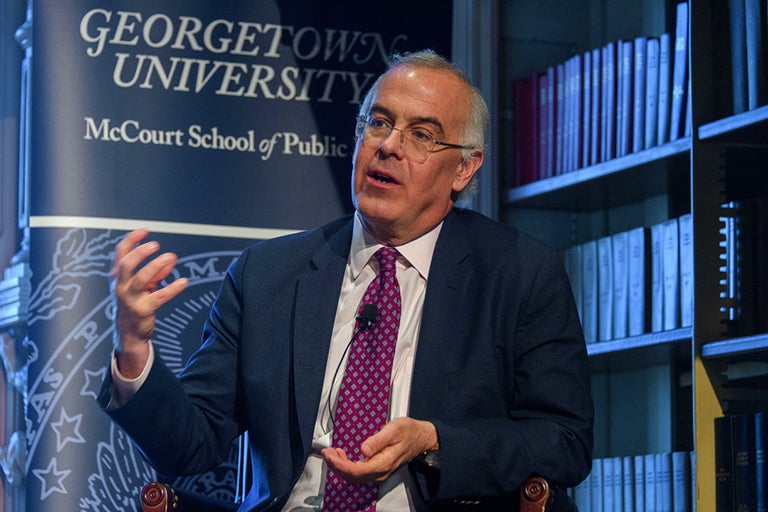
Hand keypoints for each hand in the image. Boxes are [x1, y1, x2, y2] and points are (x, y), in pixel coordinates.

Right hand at [110, 229, 187, 377]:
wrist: (129, 333)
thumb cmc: (135, 304)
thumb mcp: (144, 285)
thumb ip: (157, 271)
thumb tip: (172, 259)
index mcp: (119, 277)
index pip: (120, 254)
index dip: (131, 240)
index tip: (145, 231)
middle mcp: (121, 286)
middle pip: (126, 265)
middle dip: (140, 252)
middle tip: (155, 245)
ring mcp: (130, 299)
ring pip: (140, 279)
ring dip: (155, 266)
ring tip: (170, 257)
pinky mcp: (142, 310)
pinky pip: (158, 297)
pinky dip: (172, 288)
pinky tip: (183, 281)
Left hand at [321, 417, 437, 483]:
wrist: (421, 438)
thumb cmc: (409, 432)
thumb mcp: (394, 430)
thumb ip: (378, 440)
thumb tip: (363, 449)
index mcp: (383, 463)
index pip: (356, 471)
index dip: (339, 464)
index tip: (330, 454)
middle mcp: (380, 472)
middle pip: (352, 476)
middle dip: (335, 465)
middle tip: (326, 452)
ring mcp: (379, 473)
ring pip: (354, 477)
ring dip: (340, 466)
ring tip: (332, 453)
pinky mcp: (378, 470)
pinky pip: (359, 473)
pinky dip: (347, 467)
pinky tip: (342, 456)